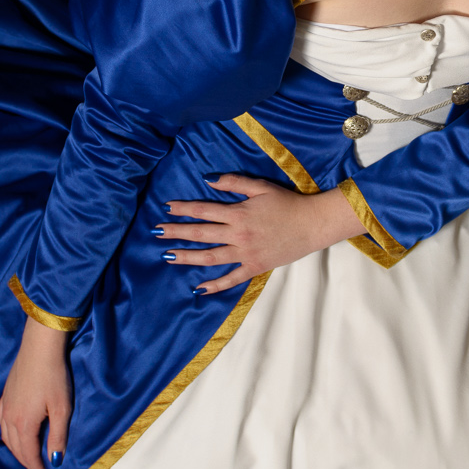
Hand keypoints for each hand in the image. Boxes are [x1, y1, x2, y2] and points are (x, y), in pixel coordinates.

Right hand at [0, 317, 70, 468]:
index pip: (28, 455)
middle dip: (27, 463)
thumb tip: (55, 460)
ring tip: (30, 457)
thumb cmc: (54, 377)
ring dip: (17, 451)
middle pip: (15, 449)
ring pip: (6, 438)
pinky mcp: (4, 397)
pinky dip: (8, 436)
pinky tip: (15, 434)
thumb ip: (57, 436)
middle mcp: (9, 418)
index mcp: (23, 424)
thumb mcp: (61, 409)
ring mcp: (4, 407)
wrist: (39, 348)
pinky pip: (1, 424)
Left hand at [158, 174, 363, 294]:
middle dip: (176, 232)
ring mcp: (245, 253)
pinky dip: (215, 285)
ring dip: (187, 257)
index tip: (167, 208)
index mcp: (238, 213)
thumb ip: (233, 183)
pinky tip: (199, 288)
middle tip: (156, 232)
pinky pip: (231, 279)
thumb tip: (207, 180)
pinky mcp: (254, 267)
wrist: (312, 224)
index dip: (183, 209)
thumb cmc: (287, 203)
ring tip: (167, 257)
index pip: (203, 210)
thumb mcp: (260, 187)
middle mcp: (238, 234)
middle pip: (200, 233)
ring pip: (210, 257)